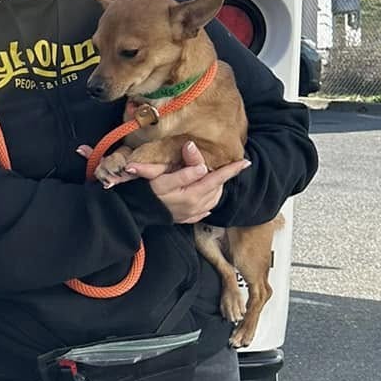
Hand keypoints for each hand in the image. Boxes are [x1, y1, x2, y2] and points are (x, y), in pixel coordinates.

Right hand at [116, 140, 249, 223]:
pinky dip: (210, 200)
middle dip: (222, 176)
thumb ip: (185, 172)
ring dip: (216, 187)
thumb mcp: (162, 178)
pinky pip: (206, 210)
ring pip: (214, 198)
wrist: (135, 211)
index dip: (231, 170)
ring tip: (212, 176)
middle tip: (222, 165)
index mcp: (192, 194)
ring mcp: (193, 213)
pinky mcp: (187, 218)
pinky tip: (206, 193)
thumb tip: (202, 165)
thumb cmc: (147, 191)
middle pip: (217, 188)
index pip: (216, 179)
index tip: (245, 162)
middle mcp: (196, 206)